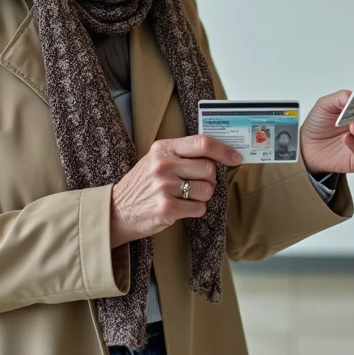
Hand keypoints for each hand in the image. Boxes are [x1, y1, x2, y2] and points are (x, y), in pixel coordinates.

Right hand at [110, 136, 241, 247]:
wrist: (117, 210)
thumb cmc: (143, 184)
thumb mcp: (157, 159)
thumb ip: (183, 154)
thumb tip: (219, 153)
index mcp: (163, 148)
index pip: (202, 144)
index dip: (224, 151)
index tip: (235, 157)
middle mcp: (163, 165)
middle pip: (209, 169)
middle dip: (210, 180)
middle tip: (197, 184)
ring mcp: (164, 187)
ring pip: (207, 190)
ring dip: (202, 197)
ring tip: (185, 197)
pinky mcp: (166, 208)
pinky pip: (199, 208)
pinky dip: (195, 210)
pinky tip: (180, 208)